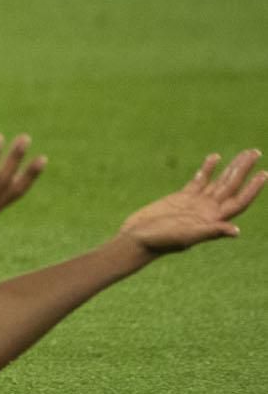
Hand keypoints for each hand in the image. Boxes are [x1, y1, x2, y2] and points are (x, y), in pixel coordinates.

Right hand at [120, 149, 263, 253]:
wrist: (138, 238)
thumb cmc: (161, 241)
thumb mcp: (187, 236)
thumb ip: (211, 231)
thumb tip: (236, 231)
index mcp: (213, 219)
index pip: (239, 201)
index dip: (252, 188)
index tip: (263, 173)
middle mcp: (209, 210)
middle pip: (231, 186)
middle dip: (244, 169)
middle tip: (255, 152)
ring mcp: (196, 203)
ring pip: (219, 181)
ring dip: (231, 167)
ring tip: (245, 153)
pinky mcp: (182, 197)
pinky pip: (200, 180)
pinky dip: (207, 169)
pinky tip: (215, 157)